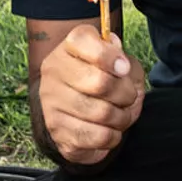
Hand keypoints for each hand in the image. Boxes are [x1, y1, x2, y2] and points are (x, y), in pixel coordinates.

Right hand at [39, 25, 144, 165]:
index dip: (111, 56)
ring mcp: (51, 103)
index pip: (83, 42)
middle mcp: (54, 72)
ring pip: (102, 114)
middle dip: (126, 93)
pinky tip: (110, 129)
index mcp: (68, 47)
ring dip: (123, 118)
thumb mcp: (116, 58)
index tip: (124, 68)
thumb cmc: (101, 76)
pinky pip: (99, 138)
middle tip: (129, 96)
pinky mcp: (58, 132)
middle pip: (100, 83)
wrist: (72, 104)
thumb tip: (122, 66)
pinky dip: (114, 136)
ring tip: (122, 114)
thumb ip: (122, 57)